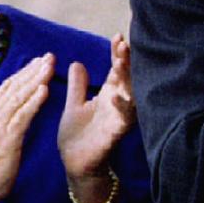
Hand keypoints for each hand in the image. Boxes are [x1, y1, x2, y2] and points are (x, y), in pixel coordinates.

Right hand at [0, 54, 54, 202]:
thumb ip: (4, 119)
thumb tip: (16, 106)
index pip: (8, 87)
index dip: (24, 72)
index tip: (39, 60)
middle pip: (14, 87)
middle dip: (33, 70)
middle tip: (49, 56)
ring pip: (19, 97)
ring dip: (35, 80)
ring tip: (49, 66)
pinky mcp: (6, 139)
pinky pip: (22, 116)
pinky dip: (33, 101)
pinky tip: (44, 90)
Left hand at [58, 34, 135, 202]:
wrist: (75, 165)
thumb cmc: (77, 136)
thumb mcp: (74, 105)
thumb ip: (78, 86)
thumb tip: (76, 63)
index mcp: (107, 96)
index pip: (116, 71)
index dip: (118, 54)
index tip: (117, 37)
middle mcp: (116, 105)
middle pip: (126, 79)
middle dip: (126, 61)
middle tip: (123, 44)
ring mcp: (117, 119)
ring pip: (129, 96)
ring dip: (127, 80)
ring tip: (121, 62)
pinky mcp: (114, 135)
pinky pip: (123, 121)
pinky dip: (123, 109)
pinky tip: (117, 97)